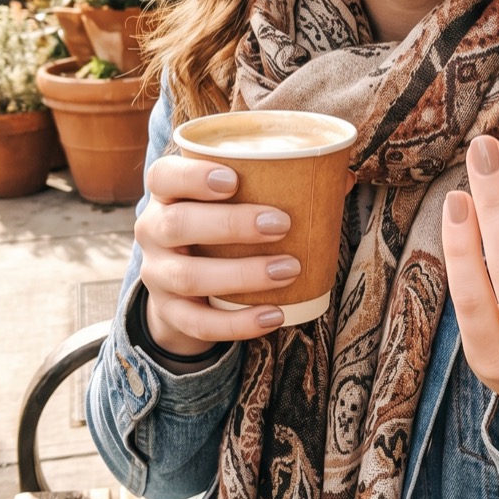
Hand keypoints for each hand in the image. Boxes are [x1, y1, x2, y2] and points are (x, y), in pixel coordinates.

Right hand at [134, 155, 297, 355]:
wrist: (184, 288)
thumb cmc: (220, 231)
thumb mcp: (234, 205)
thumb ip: (280, 187)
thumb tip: (344, 177)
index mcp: (167, 195)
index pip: (164, 176)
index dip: (193, 176)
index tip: (233, 179)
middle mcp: (153, 231)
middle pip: (176, 224)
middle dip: (230, 224)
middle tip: (281, 224)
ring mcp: (157, 275)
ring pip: (188, 276)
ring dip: (242, 274)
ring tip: (289, 269)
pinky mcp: (170, 313)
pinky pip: (199, 322)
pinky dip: (238, 323)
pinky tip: (274, 315)